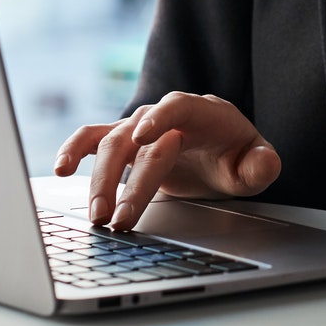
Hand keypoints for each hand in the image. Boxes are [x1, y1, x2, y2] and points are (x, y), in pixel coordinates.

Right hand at [53, 91, 281, 230]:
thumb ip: (262, 164)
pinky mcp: (123, 142)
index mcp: (200, 113)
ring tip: (96, 214)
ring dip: (99, 178)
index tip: (144, 136)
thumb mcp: (256, 162)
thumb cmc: (236, 154)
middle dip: (126, 179)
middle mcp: (163, 115)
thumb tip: (265, 164)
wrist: (218, 148)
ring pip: (110, 144)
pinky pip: (92, 140)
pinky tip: (60, 169)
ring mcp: (139, 126)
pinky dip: (73, 150)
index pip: (177, 107)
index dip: (160, 118)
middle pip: (137, 139)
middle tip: (119, 219)